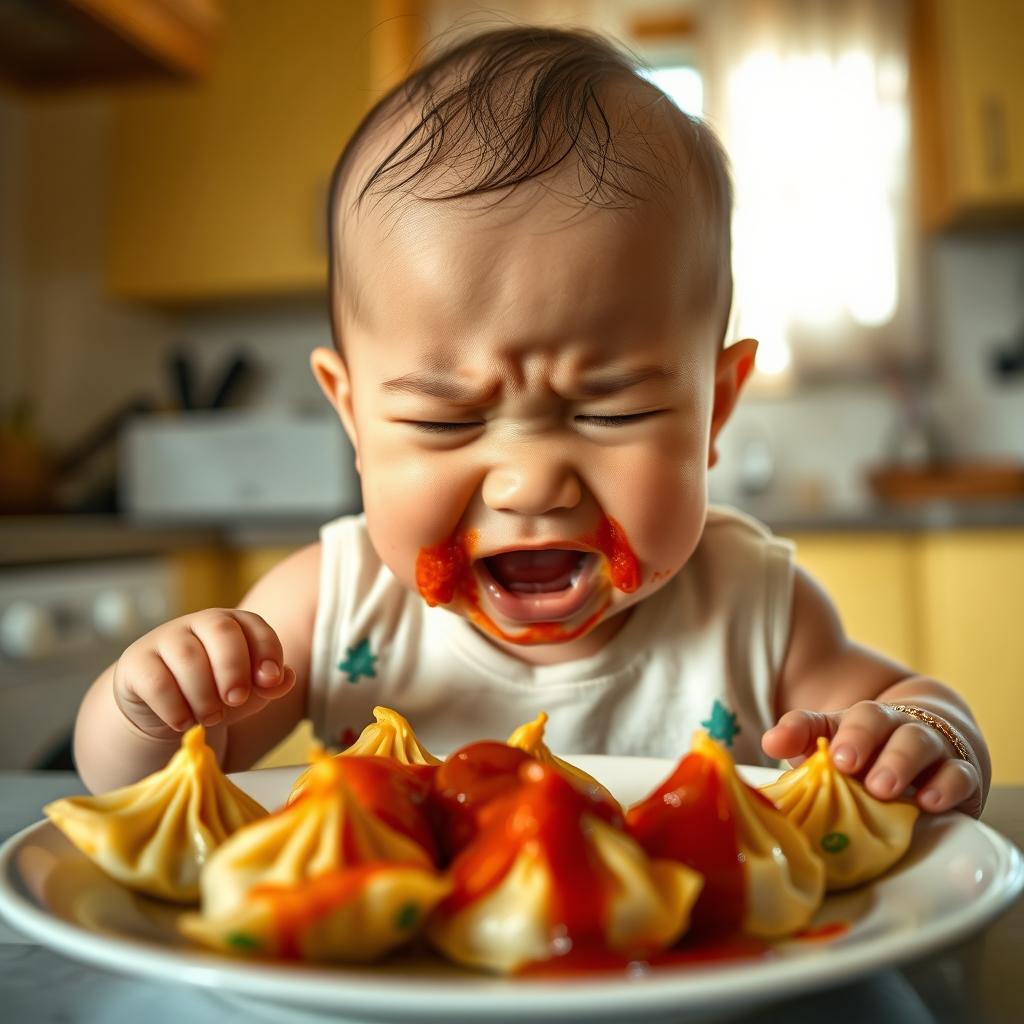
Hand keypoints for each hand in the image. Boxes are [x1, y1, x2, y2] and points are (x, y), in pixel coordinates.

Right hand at [112, 609, 295, 740]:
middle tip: (236, 699)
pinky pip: (157, 681)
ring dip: (204, 694)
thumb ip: (268, 686)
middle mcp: (198, 623)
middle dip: (234, 667)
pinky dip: (174, 707)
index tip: (270, 681)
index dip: (267, 651)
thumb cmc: (213, 693)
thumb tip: (287, 678)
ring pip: (188, 656)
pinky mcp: (136, 662)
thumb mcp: (246, 692)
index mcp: (231, 624)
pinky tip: (183, 722)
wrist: (162, 709)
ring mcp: (164, 639)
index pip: (254, 626)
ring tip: (211, 718)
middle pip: (221, 630)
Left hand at [762, 701, 981, 814]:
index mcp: (861, 720)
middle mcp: (894, 725)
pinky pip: (959, 774)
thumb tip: (769, 740)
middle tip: (846, 766)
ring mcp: (930, 747)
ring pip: (918, 742)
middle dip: (861, 740)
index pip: (840, 716)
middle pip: (878, 720)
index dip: (826, 731)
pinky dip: (947, 786)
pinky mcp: (961, 775)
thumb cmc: (875, 753)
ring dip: (899, 762)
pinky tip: (930, 801)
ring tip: (881, 787)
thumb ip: (803, 739)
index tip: (830, 755)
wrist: (938, 742)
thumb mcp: (836, 743)